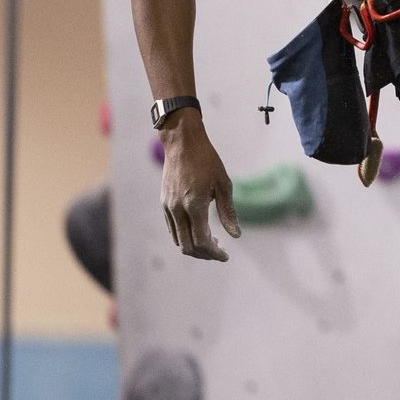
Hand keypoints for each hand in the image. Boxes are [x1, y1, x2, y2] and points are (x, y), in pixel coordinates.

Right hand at [160, 114, 240, 260]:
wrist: (182, 143)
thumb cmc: (207, 160)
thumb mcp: (223, 184)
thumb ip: (228, 212)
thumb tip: (236, 235)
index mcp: (194, 205)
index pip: (202, 241)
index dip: (214, 253)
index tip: (225, 256)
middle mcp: (178, 209)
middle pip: (188, 246)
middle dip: (204, 254)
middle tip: (220, 252)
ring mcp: (168, 207)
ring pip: (178, 240)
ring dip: (194, 246)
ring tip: (212, 242)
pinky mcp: (164, 203)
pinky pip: (172, 228)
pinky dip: (185, 236)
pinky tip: (198, 230)